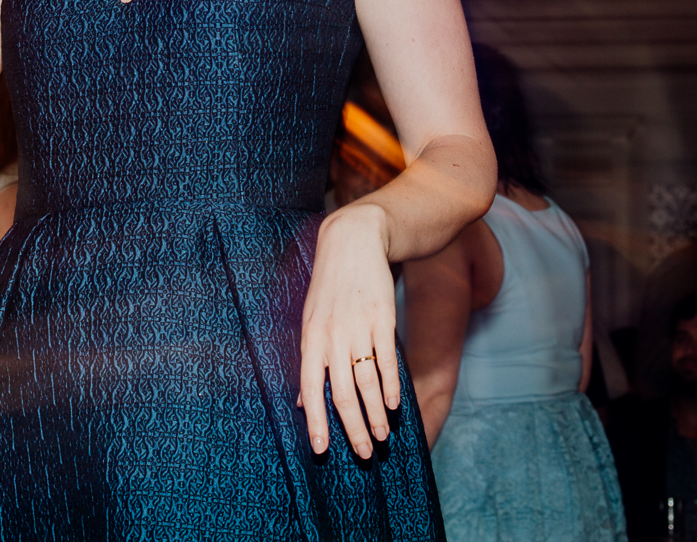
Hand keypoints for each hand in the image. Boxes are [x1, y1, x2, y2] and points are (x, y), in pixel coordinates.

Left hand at [298, 203, 398, 457]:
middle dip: (352, 428)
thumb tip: (301, 401)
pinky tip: (395, 405)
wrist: (352, 242)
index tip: (321, 449)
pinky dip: (392, 385)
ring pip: (366, 381)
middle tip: (363, 454)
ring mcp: (358, 328)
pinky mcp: (382, 318)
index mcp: (310, 338)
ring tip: (382, 437)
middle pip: (341, 392)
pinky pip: (387, 359)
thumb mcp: (311, 322)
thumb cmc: (329, 288)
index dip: (315, 420)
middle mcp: (332, 336)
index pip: (310, 387)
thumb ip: (309, 362)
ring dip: (375, 413)